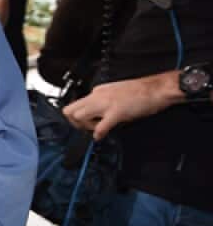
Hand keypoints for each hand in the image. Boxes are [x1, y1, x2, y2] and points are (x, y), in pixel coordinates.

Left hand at [63, 72, 182, 140]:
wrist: (156, 88)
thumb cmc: (140, 91)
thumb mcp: (115, 92)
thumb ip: (104, 100)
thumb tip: (97, 113)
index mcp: (98, 91)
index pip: (76, 104)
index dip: (79, 117)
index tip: (86, 123)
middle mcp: (97, 96)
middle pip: (70, 110)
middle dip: (75, 123)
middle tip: (86, 128)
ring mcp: (106, 104)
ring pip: (78, 116)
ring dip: (85, 127)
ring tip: (96, 130)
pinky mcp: (116, 112)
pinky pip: (100, 126)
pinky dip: (98, 134)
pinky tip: (100, 136)